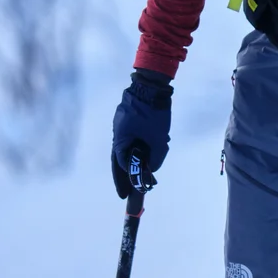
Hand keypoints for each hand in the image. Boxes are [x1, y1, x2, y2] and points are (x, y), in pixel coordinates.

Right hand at [111, 69, 172, 198]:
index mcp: (121, 138)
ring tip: (140, 170)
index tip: (131, 188)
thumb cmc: (154, 113)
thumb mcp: (159, 139)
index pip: (121, 163)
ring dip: (132, 157)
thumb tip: (152, 169)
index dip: (127, 177)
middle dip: (123, 175)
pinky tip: (146, 148)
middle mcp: (118, 131)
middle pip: (119, 157)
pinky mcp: (128, 116)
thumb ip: (156, 157)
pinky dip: (136, 144)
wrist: (152, 86)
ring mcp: (122, 123)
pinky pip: (131, 135)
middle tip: (125, 191)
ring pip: (126, 145)